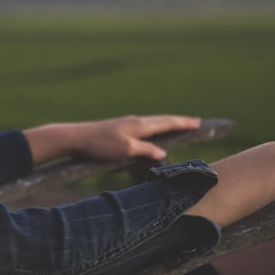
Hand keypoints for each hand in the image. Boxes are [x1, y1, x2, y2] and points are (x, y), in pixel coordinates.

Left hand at [24, 114, 201, 165]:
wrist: (74, 138)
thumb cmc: (99, 145)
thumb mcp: (126, 151)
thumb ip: (146, 151)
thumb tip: (162, 153)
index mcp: (139, 125)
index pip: (167, 122)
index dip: (184, 123)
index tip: (199, 123)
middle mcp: (134, 121)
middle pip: (161, 120)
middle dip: (179, 122)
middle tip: (195, 122)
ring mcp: (125, 124)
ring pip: (152, 123)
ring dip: (166, 124)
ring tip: (177, 126)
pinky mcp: (117, 129)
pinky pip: (142, 128)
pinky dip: (153, 128)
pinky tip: (149, 133)